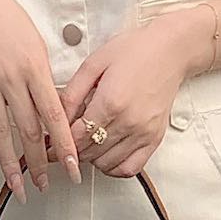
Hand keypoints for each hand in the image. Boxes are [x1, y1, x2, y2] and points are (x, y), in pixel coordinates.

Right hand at [0, 0, 80, 200]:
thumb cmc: (10, 22)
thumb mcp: (37, 45)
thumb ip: (45, 80)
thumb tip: (56, 115)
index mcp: (35, 68)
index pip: (55, 116)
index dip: (65, 146)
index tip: (73, 170)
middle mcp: (10, 79)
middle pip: (29, 131)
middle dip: (40, 164)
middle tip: (47, 186)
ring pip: (1, 135)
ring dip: (11, 167)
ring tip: (20, 189)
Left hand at [59, 7, 212, 181]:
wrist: (170, 51)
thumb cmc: (135, 51)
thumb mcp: (94, 64)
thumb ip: (72, 93)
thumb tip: (56, 117)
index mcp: (110, 101)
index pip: (76, 137)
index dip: (58, 142)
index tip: (51, 142)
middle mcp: (129, 121)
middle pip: (89, 153)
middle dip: (72, 150)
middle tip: (64, 142)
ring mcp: (143, 133)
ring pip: (106, 164)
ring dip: (90, 158)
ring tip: (85, 144)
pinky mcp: (154, 139)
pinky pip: (130, 168)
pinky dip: (114, 168)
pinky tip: (106, 155)